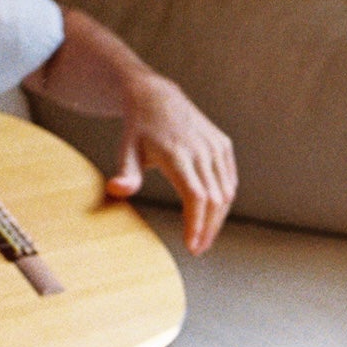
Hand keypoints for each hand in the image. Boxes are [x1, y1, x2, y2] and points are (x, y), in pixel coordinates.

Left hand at [108, 73, 236, 253]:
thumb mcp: (126, 151)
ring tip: (204, 235)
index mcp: (177, 154)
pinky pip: (229, 179)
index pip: (196, 197)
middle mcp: (201, 150)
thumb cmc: (138, 130)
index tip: (192, 246)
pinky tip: (213, 213)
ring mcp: (215, 146)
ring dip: (217, 218)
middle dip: (207, 229)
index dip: (197, 224)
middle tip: (198, 248)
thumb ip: (126, 174)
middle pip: (214, 200)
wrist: (157, 97)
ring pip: (226, 192)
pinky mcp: (223, 145)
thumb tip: (117, 190)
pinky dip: (224, 200)